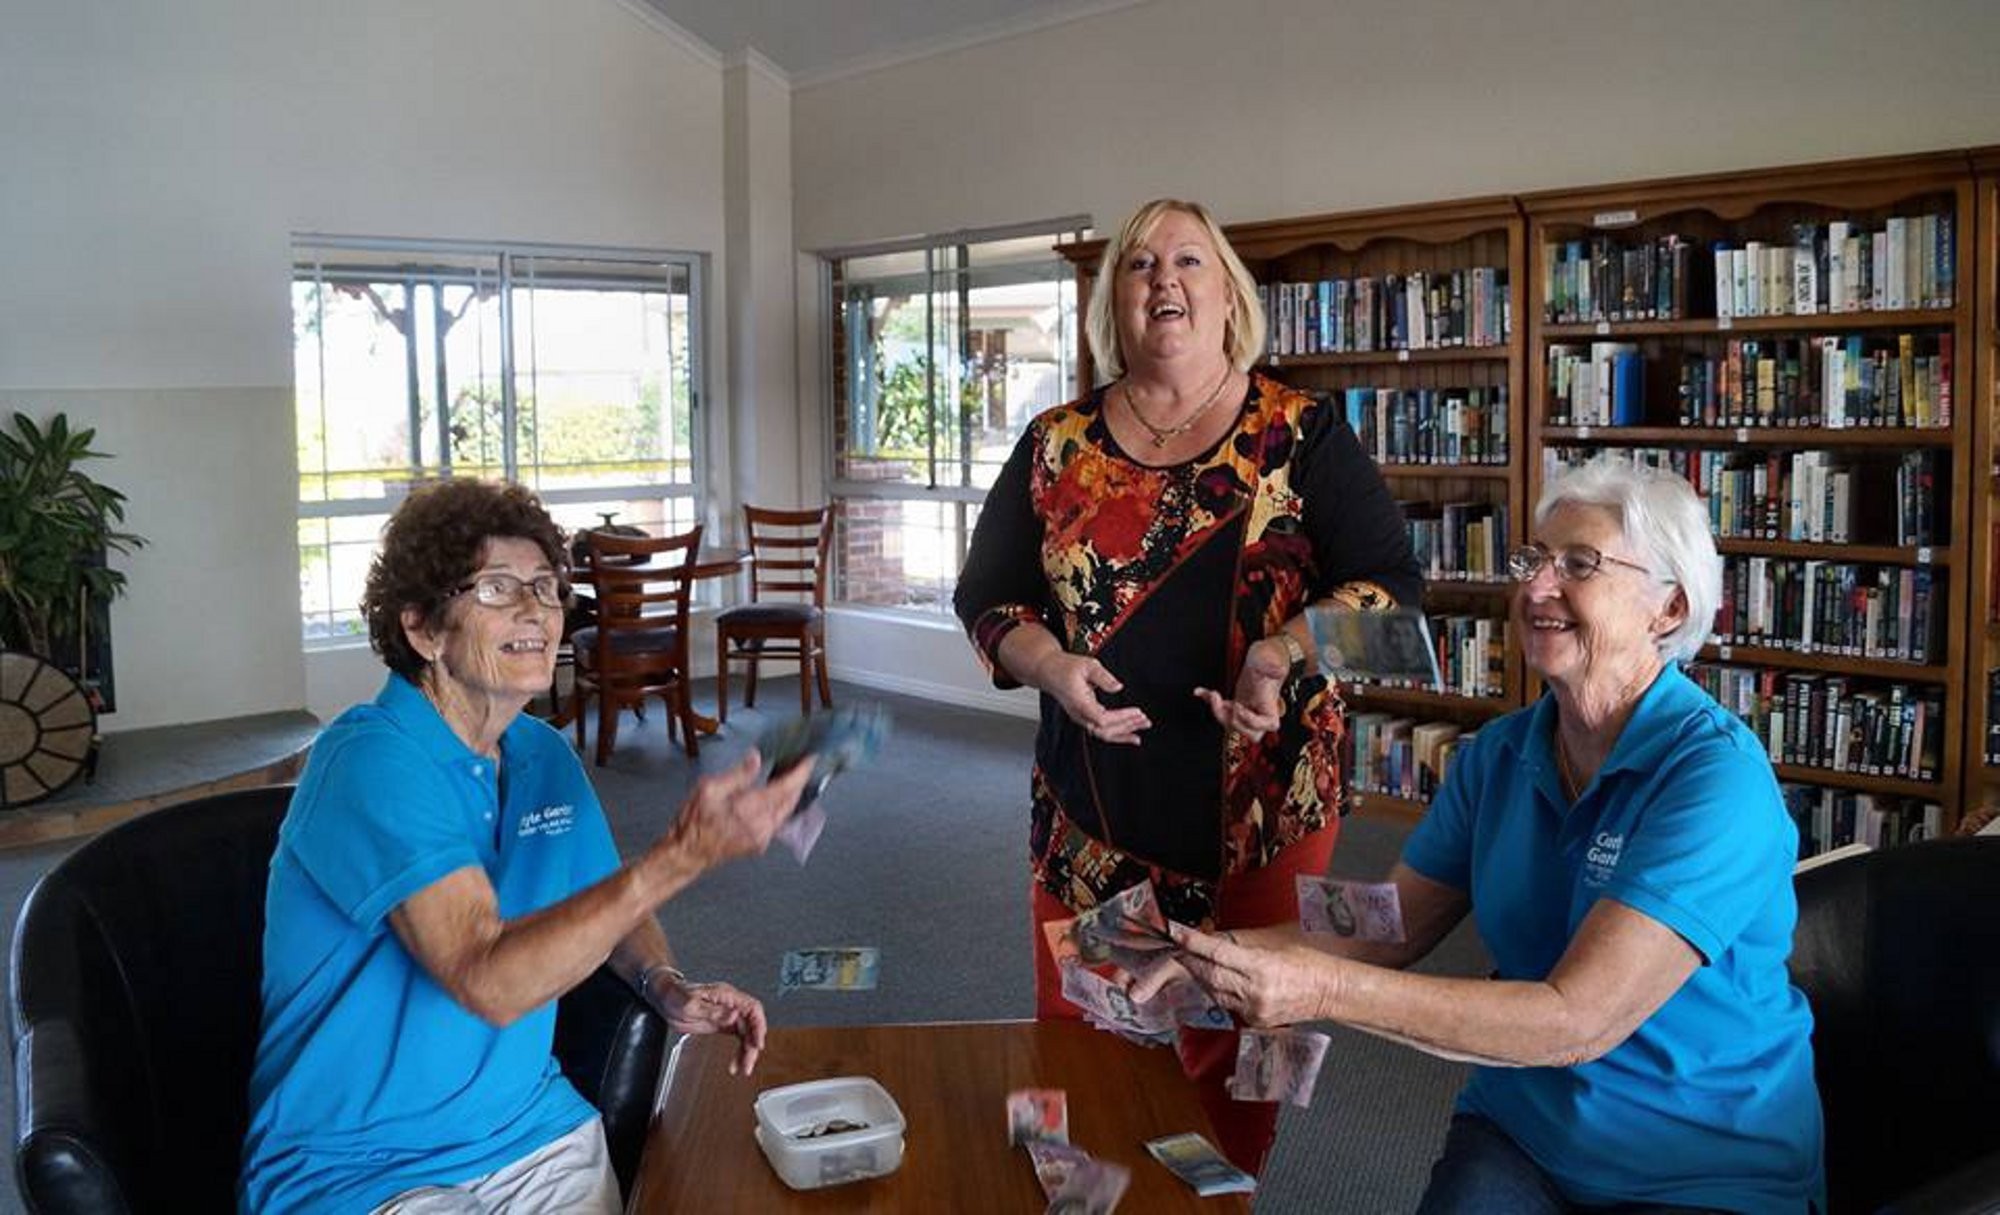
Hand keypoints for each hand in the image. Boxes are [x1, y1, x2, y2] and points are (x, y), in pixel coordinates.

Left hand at [654, 977, 768, 1075]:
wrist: (663, 997)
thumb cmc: (675, 994)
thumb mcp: (691, 1004)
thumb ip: (713, 1011)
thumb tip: (734, 1015)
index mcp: (726, 996)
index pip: (752, 1008)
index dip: (759, 1025)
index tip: (757, 1043)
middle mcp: (729, 1005)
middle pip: (752, 1024)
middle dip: (753, 1044)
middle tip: (748, 1063)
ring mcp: (726, 1015)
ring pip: (746, 1034)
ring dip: (747, 1051)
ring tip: (743, 1068)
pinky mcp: (721, 1024)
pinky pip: (737, 1038)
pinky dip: (739, 1051)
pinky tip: (736, 1062)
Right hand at [660, 749, 817, 871]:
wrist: (687, 853)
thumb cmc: (693, 824)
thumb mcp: (709, 789)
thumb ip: (738, 774)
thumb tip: (756, 758)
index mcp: (750, 809)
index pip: (786, 788)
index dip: (800, 772)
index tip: (809, 760)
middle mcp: (761, 826)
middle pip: (791, 800)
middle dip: (799, 781)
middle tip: (800, 764)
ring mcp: (762, 837)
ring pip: (787, 811)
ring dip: (791, 794)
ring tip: (789, 776)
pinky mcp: (760, 843)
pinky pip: (778, 821)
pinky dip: (782, 806)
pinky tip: (776, 796)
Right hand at [1032, 650, 1150, 744]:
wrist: (1048, 671)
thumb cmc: (1065, 667)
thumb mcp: (1087, 665)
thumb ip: (1104, 677)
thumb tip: (1118, 686)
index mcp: (1079, 703)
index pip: (1103, 719)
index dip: (1121, 718)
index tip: (1137, 711)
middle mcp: (1079, 714)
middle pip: (1105, 730)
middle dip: (1127, 727)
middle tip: (1146, 721)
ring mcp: (1081, 718)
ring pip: (1103, 734)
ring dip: (1124, 732)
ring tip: (1141, 729)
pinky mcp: (1084, 717)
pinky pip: (1101, 730)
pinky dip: (1116, 733)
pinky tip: (1130, 734)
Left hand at [1134, 922, 1339, 1026]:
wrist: (1330, 990)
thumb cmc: (1309, 961)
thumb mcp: (1275, 941)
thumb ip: (1240, 940)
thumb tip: (1211, 936)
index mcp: (1262, 967)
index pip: (1219, 954)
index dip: (1194, 943)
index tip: (1178, 933)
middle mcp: (1256, 991)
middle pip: (1210, 975)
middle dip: (1191, 960)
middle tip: (1179, 947)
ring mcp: (1255, 1010)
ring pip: (1214, 991)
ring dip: (1200, 975)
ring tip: (1193, 960)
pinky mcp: (1255, 1021)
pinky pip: (1226, 1004)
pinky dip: (1216, 990)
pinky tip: (1214, 979)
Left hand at [1194, 636, 1287, 740]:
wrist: (1260, 655)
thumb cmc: (1268, 658)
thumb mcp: (1271, 659)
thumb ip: (1273, 665)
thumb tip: (1277, 669)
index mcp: (1271, 705)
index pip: (1269, 724)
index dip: (1253, 720)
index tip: (1241, 707)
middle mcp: (1259, 711)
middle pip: (1250, 733)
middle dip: (1234, 721)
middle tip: (1227, 706)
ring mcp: (1246, 709)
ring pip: (1231, 725)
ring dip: (1219, 712)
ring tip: (1214, 695)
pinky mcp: (1234, 704)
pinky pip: (1220, 710)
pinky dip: (1208, 700)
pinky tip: (1201, 691)